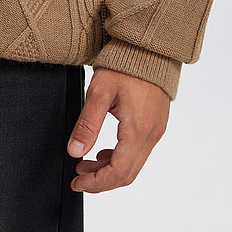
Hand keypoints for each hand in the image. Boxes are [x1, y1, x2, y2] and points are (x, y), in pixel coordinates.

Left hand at [67, 68, 169, 192]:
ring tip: (86, 164)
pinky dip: (120, 158)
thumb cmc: (126, 64)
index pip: (118, 171)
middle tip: (78, 178)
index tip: (77, 183)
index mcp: (138, 129)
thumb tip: (75, 152)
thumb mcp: (100, 92)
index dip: (96, 183)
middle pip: (127, 174)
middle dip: (101, 181)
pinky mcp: (156, 124)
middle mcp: (151, 134)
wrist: (149, 47)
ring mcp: (156, 130)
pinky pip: (139, 152)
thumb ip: (88, 124)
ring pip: (133, 165)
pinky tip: (104, 152)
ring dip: (109, 170)